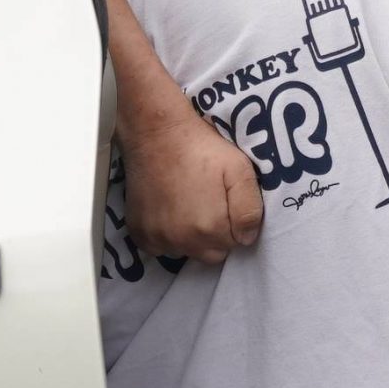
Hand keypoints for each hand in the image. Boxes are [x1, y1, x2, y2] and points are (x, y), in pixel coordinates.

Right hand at [119, 103, 263, 263]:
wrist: (157, 133)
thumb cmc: (202, 149)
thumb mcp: (239, 170)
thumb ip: (249, 210)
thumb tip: (247, 239)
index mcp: (210, 229)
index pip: (234, 244)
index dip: (234, 224)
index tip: (226, 202)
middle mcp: (182, 241)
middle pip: (210, 254)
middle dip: (215, 236)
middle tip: (209, 204)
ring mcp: (157, 238)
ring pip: (185, 252)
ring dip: (190, 238)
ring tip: (189, 206)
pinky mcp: (139, 232)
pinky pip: (159, 248)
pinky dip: (166, 236)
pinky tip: (169, 212)